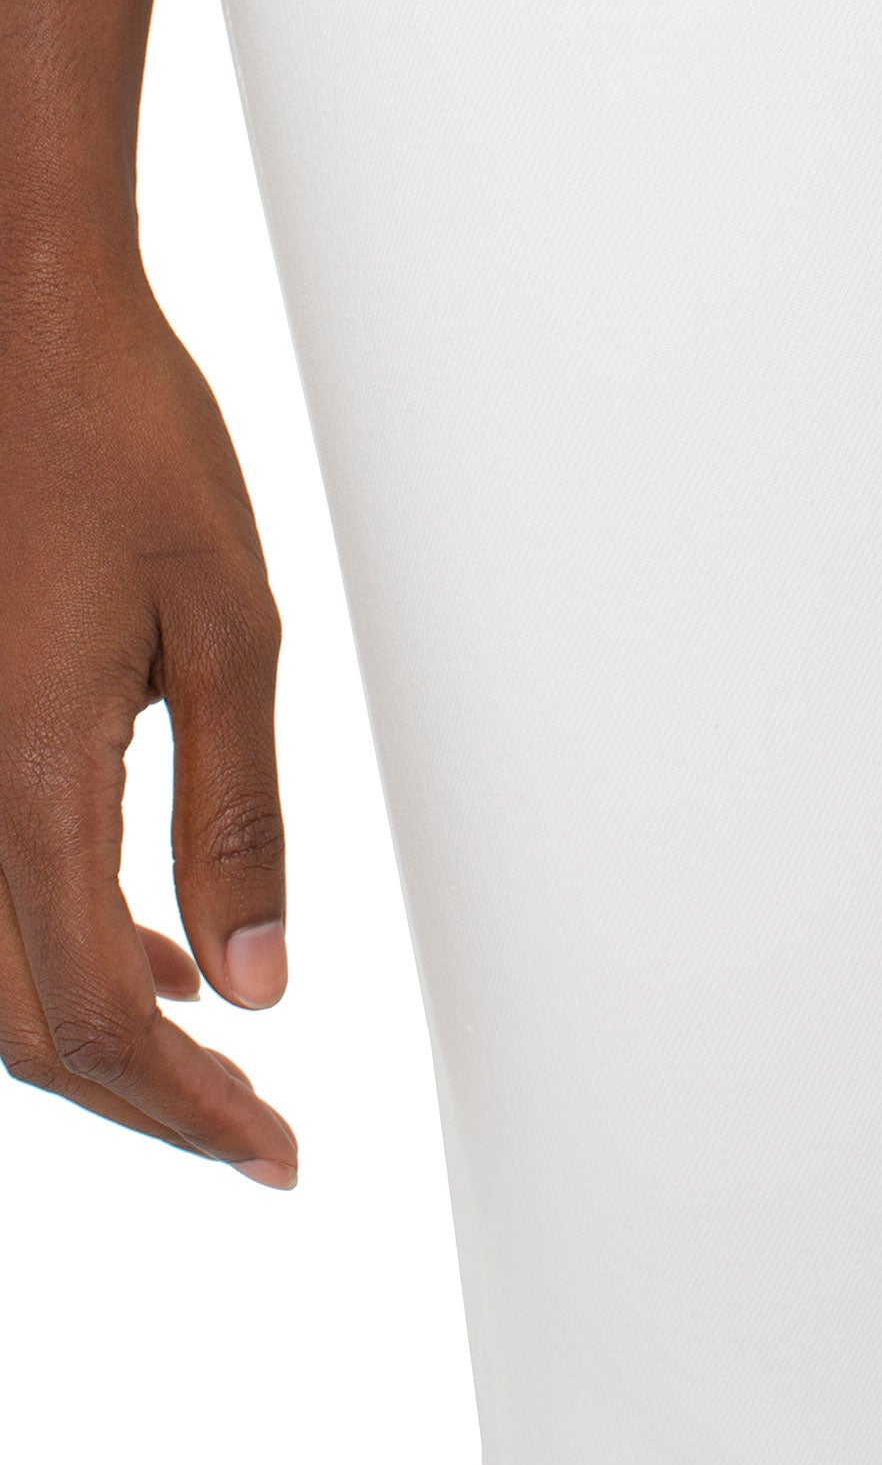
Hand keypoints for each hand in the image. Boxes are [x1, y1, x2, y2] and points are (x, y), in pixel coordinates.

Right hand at [0, 259, 295, 1181]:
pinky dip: (51, 947)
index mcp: (25, 777)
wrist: (17, 313)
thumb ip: (237, 815)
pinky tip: (144, 944)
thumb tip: (253, 984)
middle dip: (140, 1099)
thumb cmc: (126, 438)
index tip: (274, 1151)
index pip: (94, 1015)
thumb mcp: (231, 624)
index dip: (185, 1109)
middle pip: (20, 1026)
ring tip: (209, 1056)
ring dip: (92, 1030)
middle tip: (252, 1135)